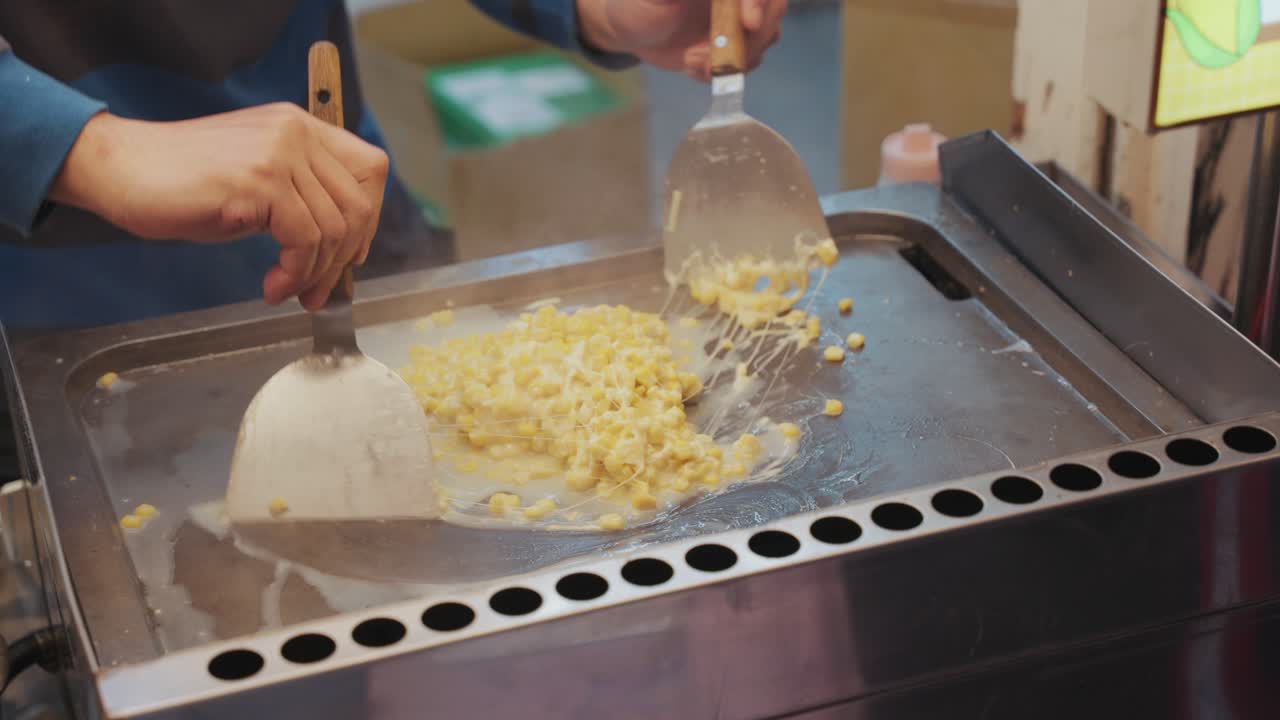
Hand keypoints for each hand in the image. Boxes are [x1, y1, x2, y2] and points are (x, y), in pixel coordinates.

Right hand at [49, 103, 388, 310]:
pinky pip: (305, 239)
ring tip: (289, 291)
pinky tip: (273, 286)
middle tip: (318, 291)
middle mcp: (295, 132)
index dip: (369, 217)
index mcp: (300, 126)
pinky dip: (295, 274)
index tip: (350, 255)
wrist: (119, 169)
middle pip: (358, 204)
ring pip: (335, 227)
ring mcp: (279, 152)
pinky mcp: (259, 180)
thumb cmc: (183, 184)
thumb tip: (344, 245)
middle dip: (344, 259)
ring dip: (316, 273)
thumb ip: (301, 196)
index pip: (370, 169)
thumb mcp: (258, 180)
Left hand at [577, 0, 785, 80]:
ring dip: (733, 58)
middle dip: (748, 38)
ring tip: (691, 61)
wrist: (632, 31)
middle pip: (772, 9)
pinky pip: (747, 61)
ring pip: (764, 36)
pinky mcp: (734, 44)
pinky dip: (723, 71)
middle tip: (713, 56)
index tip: (748, 23)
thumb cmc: (637, 4)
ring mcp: (738, 17)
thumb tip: (707, 1)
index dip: (757, 2)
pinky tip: (692, 66)